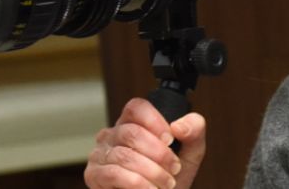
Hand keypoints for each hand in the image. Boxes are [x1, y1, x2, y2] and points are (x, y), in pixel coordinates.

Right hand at [84, 98, 206, 188]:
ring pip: (124, 155)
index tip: (171, 139)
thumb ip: (194, 131)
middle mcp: (112, 135)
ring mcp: (100, 154)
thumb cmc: (170, 179)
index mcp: (132, 123)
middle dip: (158, 153)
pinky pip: (114, 174)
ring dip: (152, 172)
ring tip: (166, 183)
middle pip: (131, 132)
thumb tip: (179, 126)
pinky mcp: (94, 176)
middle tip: (174, 168)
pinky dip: (137, 183)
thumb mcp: (189, 153)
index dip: (154, 121)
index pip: (136, 108)